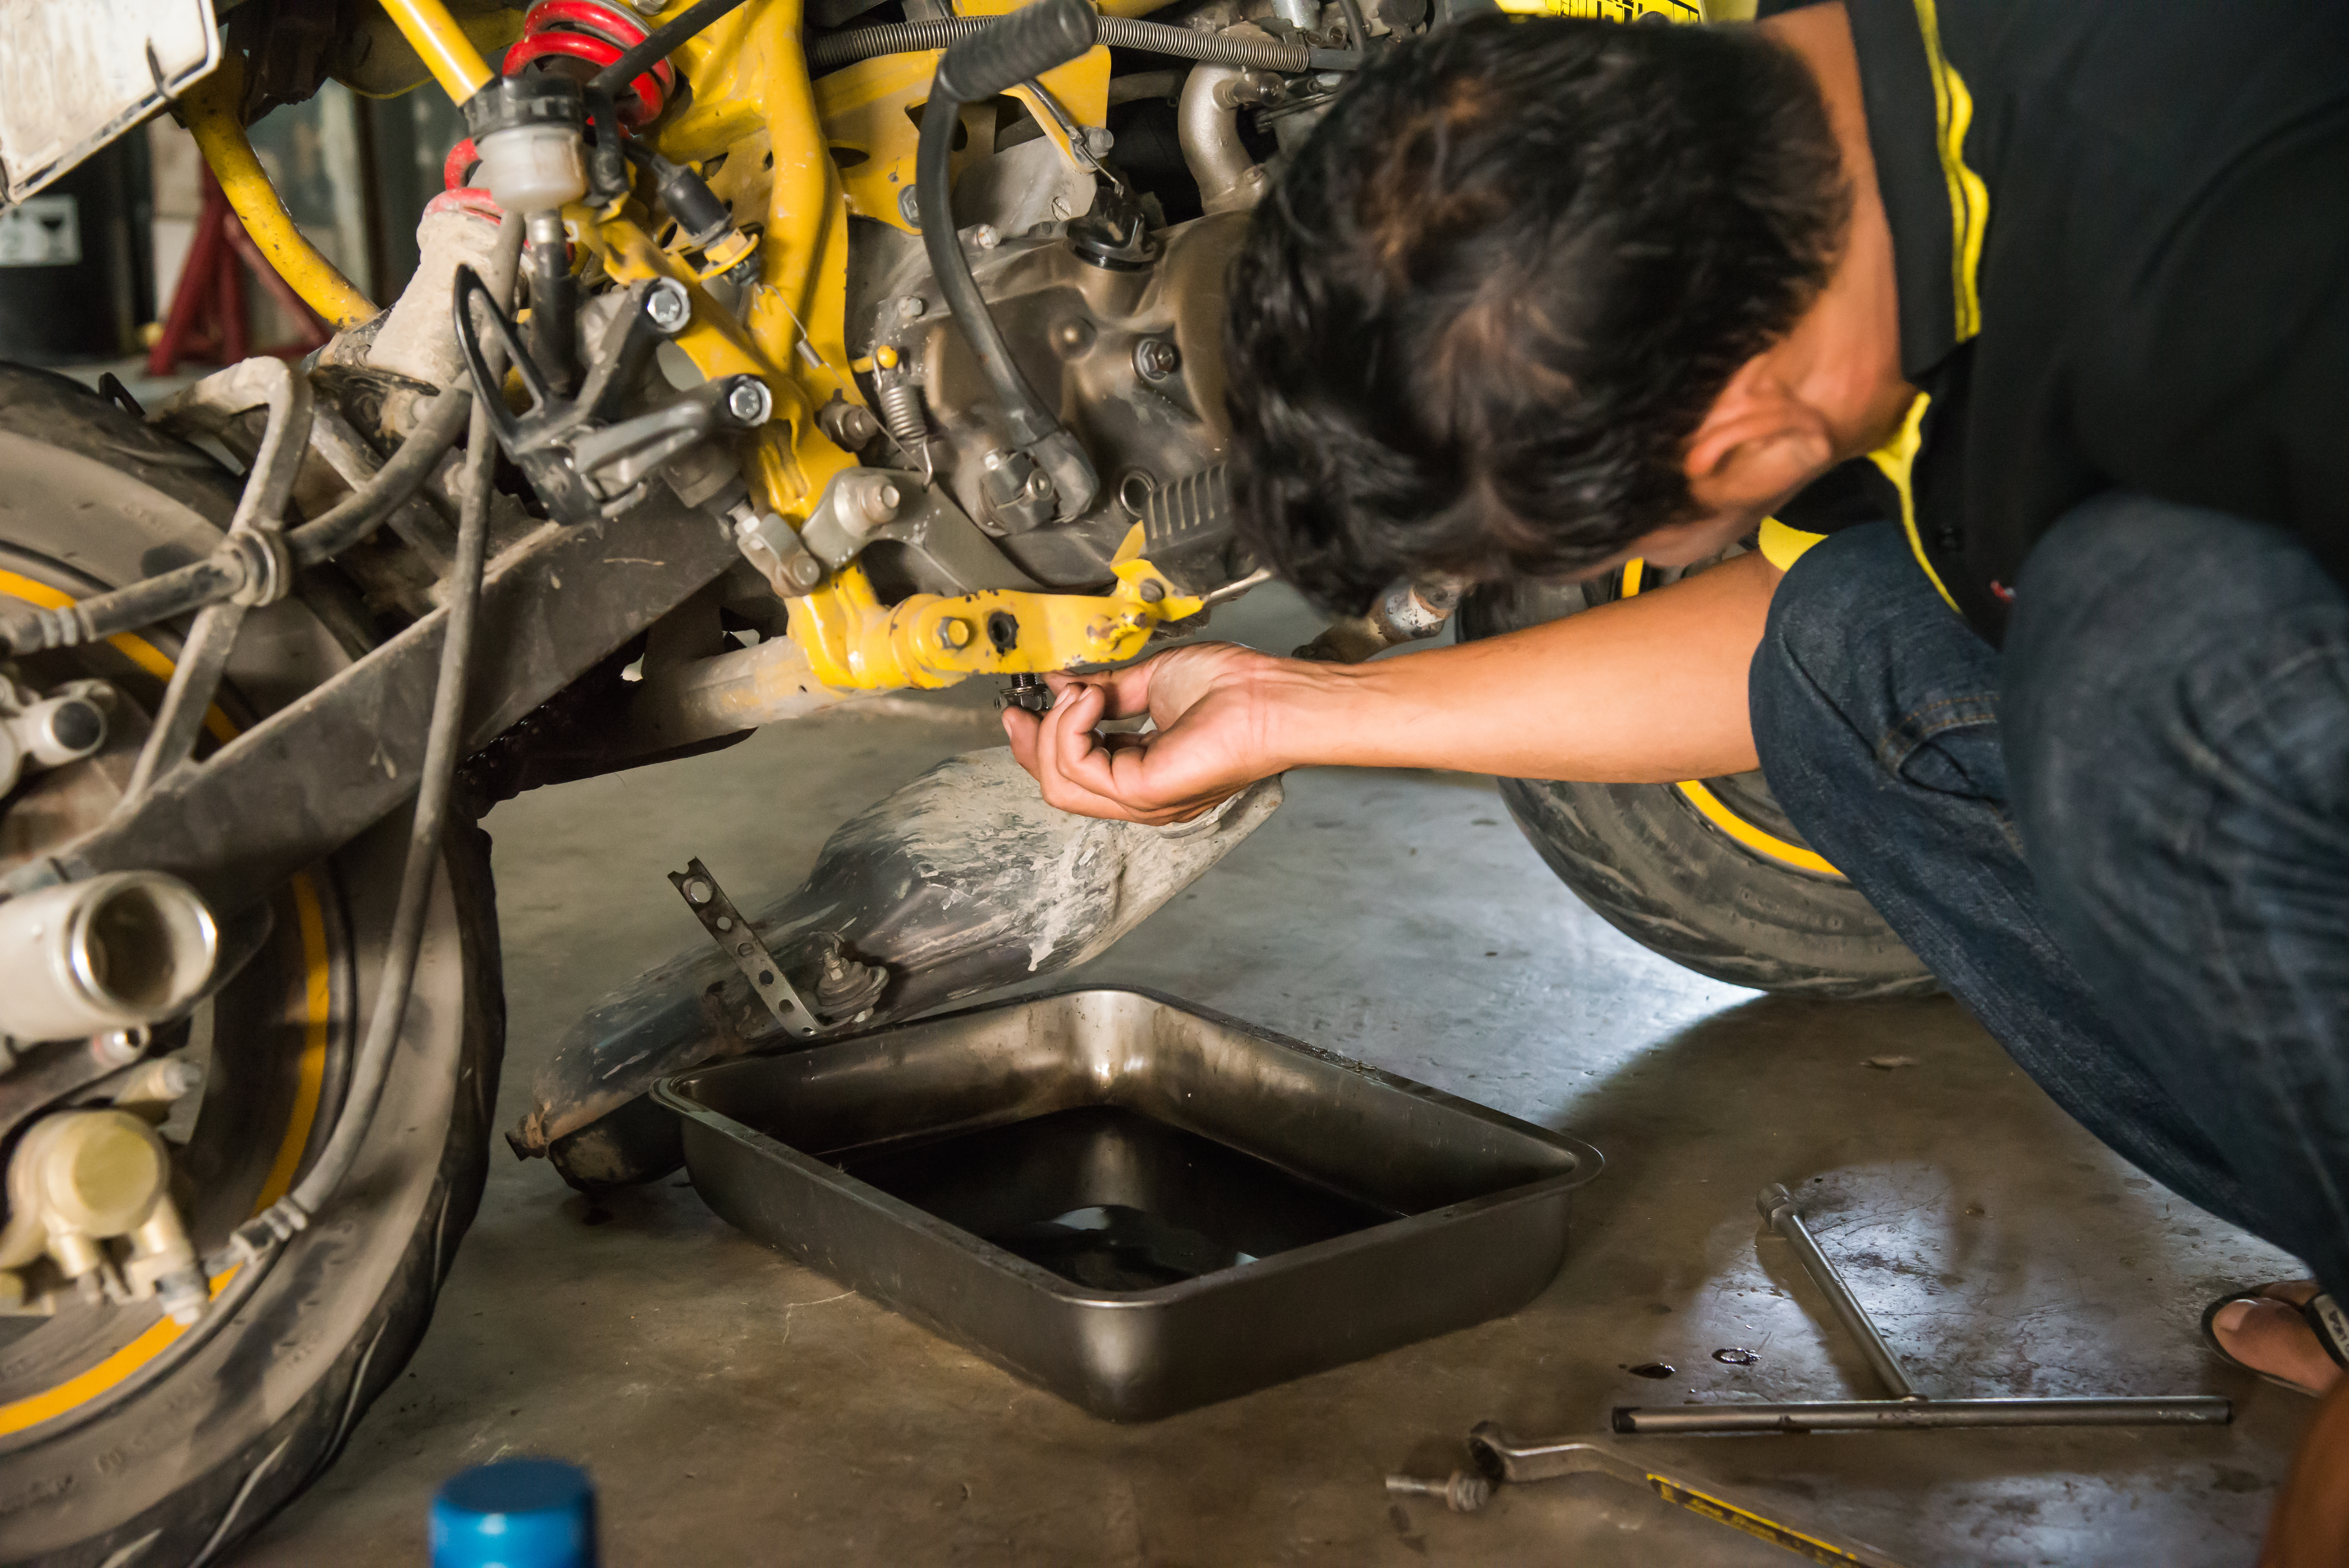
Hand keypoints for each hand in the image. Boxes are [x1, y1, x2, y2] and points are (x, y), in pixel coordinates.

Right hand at [1001, 641, 1289, 822]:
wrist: (1271, 697)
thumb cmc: (1235, 688)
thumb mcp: (1152, 680)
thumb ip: (1106, 689)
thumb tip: (1062, 684)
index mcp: (1143, 771)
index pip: (1073, 772)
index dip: (1041, 742)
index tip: (1023, 707)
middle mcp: (1139, 794)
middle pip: (1057, 786)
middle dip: (1030, 745)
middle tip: (1022, 708)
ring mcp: (1140, 800)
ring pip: (1059, 784)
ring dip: (1053, 730)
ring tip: (1078, 693)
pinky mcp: (1142, 792)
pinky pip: (1077, 768)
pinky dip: (1070, 728)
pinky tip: (1088, 699)